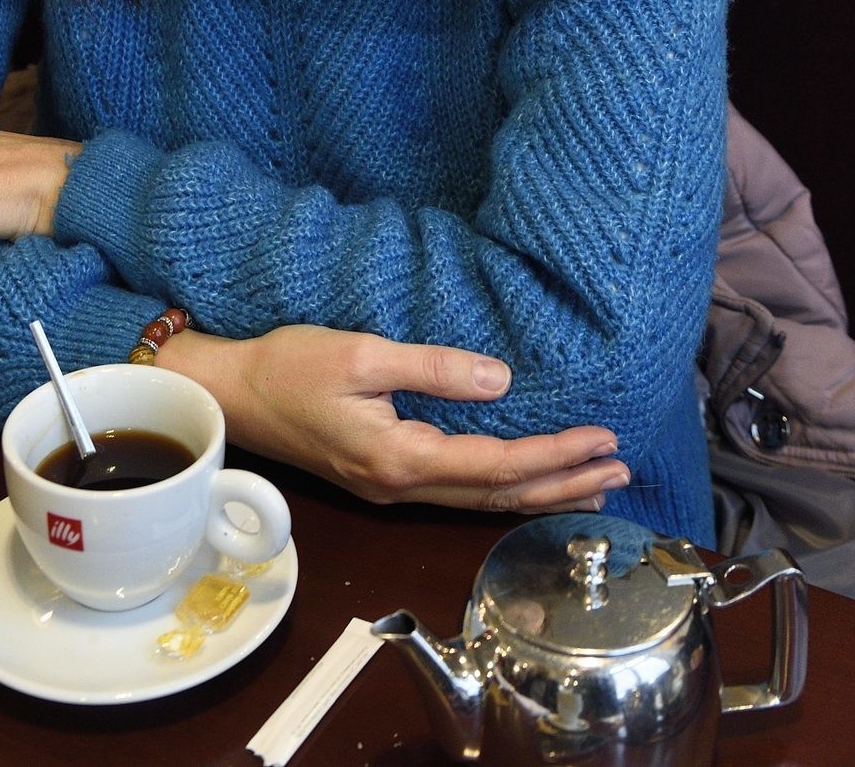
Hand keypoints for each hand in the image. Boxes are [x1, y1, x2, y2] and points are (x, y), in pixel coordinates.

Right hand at [162, 325, 631, 513]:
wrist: (233, 395)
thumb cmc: (290, 366)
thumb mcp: (363, 353)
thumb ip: (433, 368)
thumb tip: (501, 379)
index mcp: (400, 457)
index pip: (497, 463)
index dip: (555, 455)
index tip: (603, 440)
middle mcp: (401, 485)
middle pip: (498, 494)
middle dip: (564, 483)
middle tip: (621, 470)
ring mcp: (392, 489)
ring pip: (481, 500)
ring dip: (541, 491)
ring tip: (593, 484)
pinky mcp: (385, 478)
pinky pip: (460, 492)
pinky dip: (505, 487)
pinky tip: (527, 480)